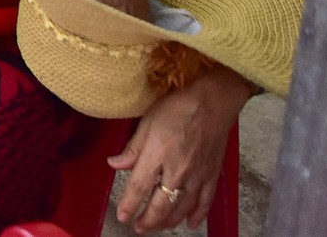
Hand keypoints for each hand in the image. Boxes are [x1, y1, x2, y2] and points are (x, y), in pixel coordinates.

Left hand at [109, 67, 249, 231]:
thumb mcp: (146, 123)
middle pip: (161, 204)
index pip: (139, 187)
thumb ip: (132, 149)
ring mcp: (197, 175)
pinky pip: (205, 201)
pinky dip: (197, 215)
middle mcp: (177, 170)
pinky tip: (190, 223)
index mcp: (157, 155)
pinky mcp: (212, 175)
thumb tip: (114, 165)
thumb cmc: (176, 108)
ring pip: (182, 207)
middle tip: (138, 228)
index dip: (129, 205)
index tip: (122, 217)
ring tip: (157, 227)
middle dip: (148, 220)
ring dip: (169, 221)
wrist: (212, 103)